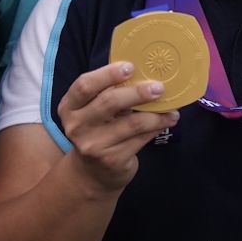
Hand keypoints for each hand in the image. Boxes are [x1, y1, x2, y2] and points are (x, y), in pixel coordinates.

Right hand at [55, 63, 177, 194]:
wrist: (92, 173)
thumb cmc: (98, 130)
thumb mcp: (93, 111)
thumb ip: (108, 92)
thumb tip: (143, 72)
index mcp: (69, 107)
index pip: (84, 86)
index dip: (107, 74)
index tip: (130, 67)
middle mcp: (77, 126)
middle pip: (109, 102)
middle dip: (137, 93)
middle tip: (158, 87)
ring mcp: (94, 145)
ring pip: (131, 123)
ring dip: (155, 114)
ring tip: (172, 107)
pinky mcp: (112, 160)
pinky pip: (141, 138)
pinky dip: (157, 127)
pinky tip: (168, 120)